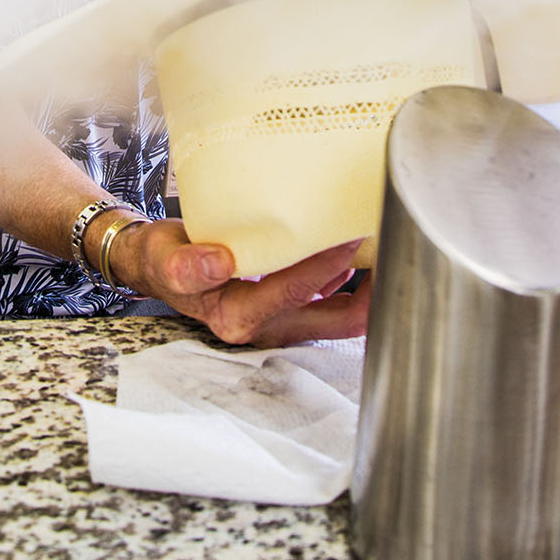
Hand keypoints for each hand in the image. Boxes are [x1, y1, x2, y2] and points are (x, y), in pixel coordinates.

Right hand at [112, 218, 371, 347]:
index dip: (327, 263)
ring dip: (371, 288)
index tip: (350, 231)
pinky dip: (356, 282)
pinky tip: (368, 251)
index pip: (296, 291)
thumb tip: (218, 263)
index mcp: (238, 317)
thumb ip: (187, 265)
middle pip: (339, 319)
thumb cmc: (167, 260)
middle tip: (398, 244)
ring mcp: (285, 322)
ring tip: (395, 245)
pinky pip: (337, 303)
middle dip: (373, 290)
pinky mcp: (293, 311)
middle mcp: (268, 328)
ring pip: (345, 315)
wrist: (161, 268)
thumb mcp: (166, 260)